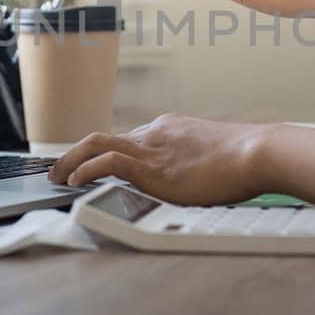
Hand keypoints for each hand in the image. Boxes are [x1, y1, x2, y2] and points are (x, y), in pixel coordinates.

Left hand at [47, 113, 270, 205]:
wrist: (258, 153)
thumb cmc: (247, 160)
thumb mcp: (214, 158)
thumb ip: (196, 166)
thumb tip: (198, 184)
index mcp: (171, 129)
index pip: (128, 139)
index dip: (104, 153)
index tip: (91, 165)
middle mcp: (156, 133)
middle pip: (104, 137)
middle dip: (76, 153)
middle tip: (58, 169)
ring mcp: (153, 147)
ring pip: (96, 144)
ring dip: (70, 160)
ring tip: (56, 177)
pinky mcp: (152, 166)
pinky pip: (107, 161)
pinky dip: (86, 169)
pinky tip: (75, 181)